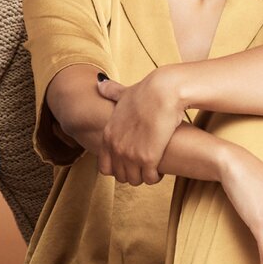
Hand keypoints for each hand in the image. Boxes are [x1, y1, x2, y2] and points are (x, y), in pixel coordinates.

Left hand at [94, 70, 185, 185]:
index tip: (130, 163)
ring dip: (144, 177)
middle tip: (143, 167)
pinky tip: (160, 168)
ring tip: (152, 167)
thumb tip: (99, 83)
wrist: (163, 92)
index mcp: (108, 135)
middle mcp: (116, 147)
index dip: (118, 168)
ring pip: (135, 180)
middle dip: (132, 174)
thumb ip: (111, 92)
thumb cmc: (147, 92)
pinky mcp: (148, 158)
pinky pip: (150, 178)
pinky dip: (156, 176)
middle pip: (121, 176)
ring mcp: (130, 154)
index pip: (105, 167)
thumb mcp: (124, 93)